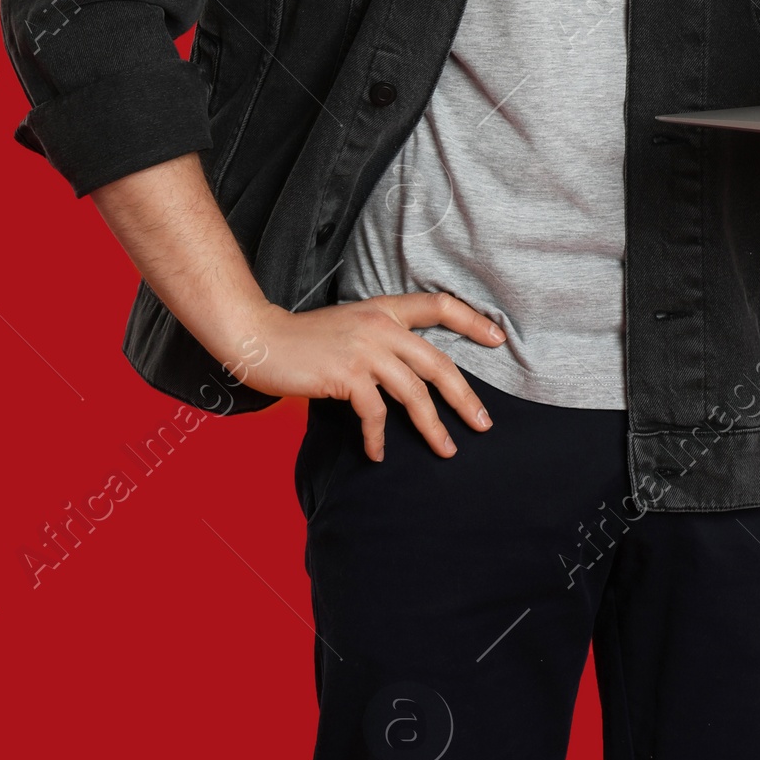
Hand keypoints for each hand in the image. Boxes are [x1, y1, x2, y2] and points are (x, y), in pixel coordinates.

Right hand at [237, 290, 508, 461]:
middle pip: (438, 363)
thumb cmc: (303, 339)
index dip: (473, 321)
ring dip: (432, 427)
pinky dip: (378, 438)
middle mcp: (380, 325)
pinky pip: (376, 413)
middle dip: (465, 397)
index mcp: (384, 309)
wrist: (260, 338)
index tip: (499, 340)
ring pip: (415, 393)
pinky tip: (377, 454)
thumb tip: (411, 374)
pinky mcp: (346, 374)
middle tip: (483, 424)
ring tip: (445, 450)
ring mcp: (364, 349)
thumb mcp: (350, 327)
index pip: (440, 305)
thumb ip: (381, 340)